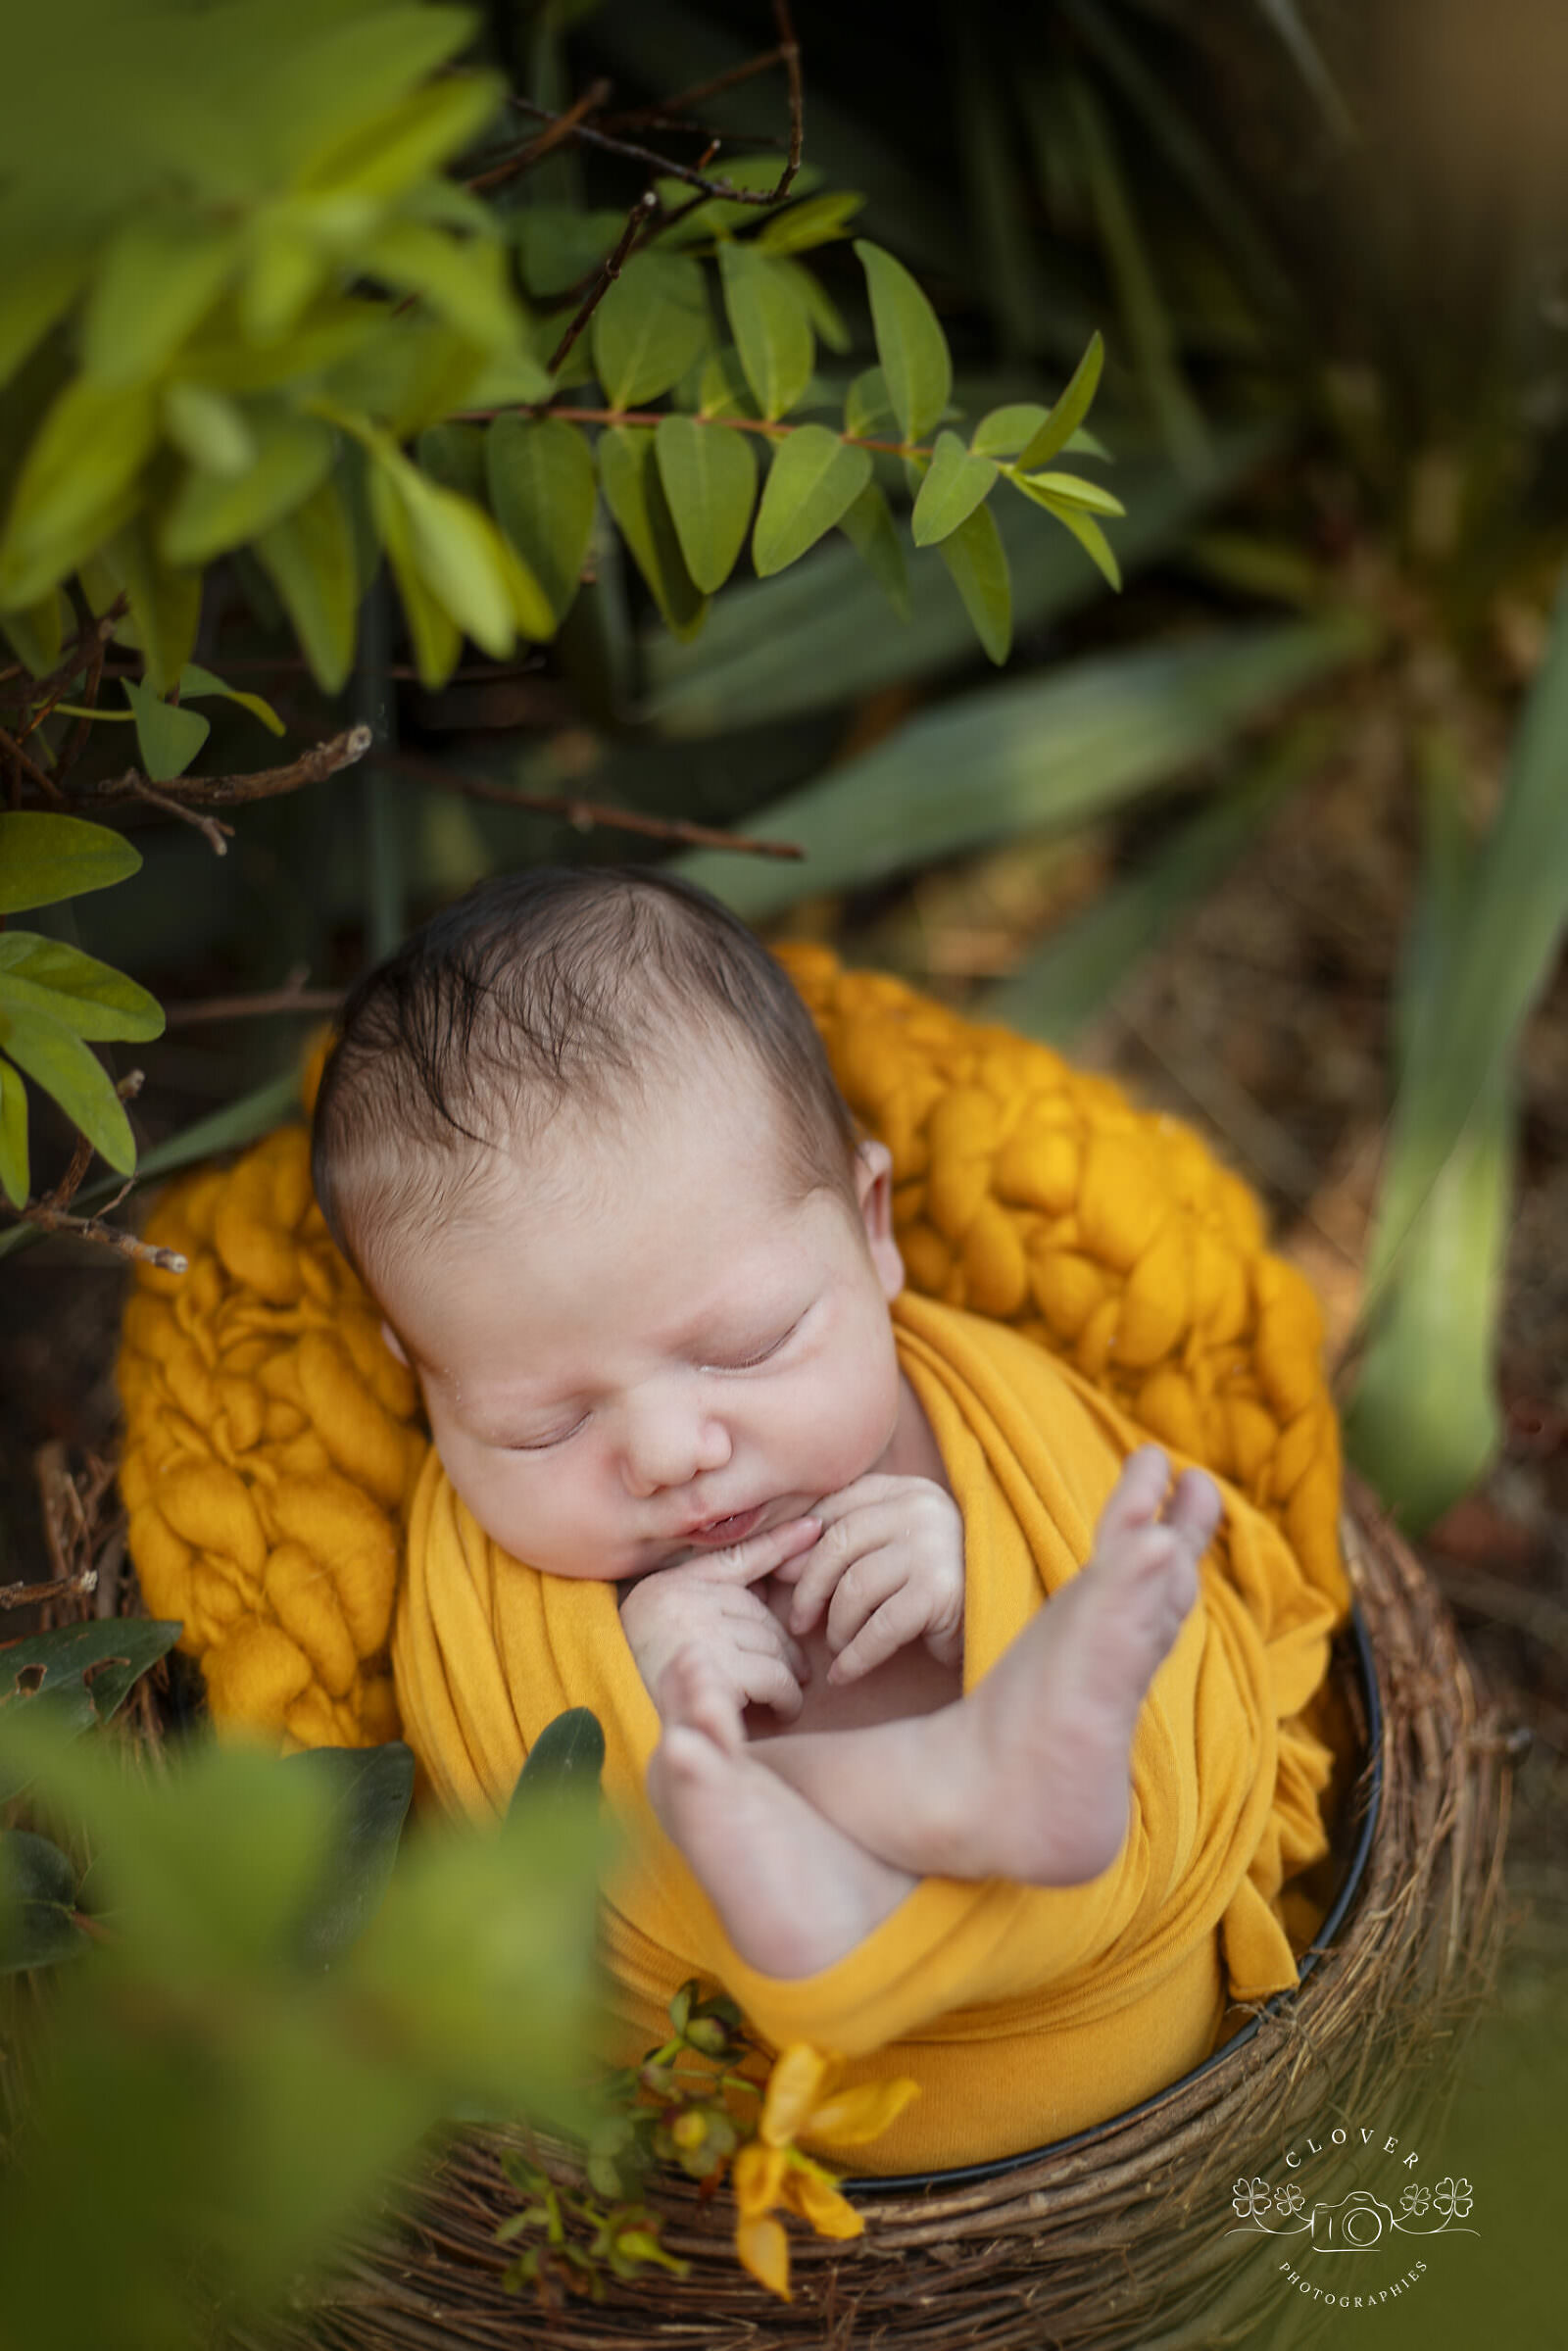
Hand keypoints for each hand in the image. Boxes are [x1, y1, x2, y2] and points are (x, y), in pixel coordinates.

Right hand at [618, 1516, 820, 1721]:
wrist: (605, 1725)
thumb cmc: (637, 1686)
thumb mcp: (657, 1630)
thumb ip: (702, 1605)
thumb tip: (762, 1595)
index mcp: (670, 1585)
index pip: (736, 1557)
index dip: (778, 1543)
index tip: (813, 1528)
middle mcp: (685, 1599)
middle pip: (760, 1613)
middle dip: (784, 1645)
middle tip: (798, 1670)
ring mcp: (701, 1631)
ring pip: (772, 1644)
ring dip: (787, 1675)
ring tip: (788, 1695)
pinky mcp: (718, 1670)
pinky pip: (774, 1676)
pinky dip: (787, 1698)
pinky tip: (784, 1710)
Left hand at [771, 1474, 963, 1685]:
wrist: (1002, 1620)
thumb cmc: (938, 1586)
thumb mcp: (897, 1549)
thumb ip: (851, 1539)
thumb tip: (783, 1561)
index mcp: (907, 1490)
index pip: (836, 1505)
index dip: (803, 1543)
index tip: (783, 1575)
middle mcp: (921, 1509)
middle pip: (837, 1543)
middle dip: (808, 1588)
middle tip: (798, 1621)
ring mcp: (933, 1547)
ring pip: (854, 1587)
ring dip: (836, 1626)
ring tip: (836, 1646)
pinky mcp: (941, 1592)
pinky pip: (879, 1628)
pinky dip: (855, 1656)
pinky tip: (844, 1673)